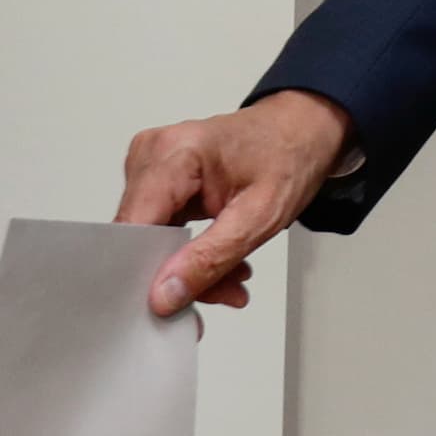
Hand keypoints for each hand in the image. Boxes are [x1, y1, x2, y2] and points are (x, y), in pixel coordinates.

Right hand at [116, 89, 351, 318]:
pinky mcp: (160, 180)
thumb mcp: (260, 216)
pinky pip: (162, 229)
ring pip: (151, 240)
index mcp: (173, 153)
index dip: (144, 272)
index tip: (170, 305)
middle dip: (179, 275)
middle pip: (142, 237)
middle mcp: (153, 155)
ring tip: (232, 276)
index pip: (133, 227)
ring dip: (189, 268)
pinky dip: (189, 252)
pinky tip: (220, 261)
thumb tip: (164, 293)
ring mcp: (153, 166)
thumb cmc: (289, 156)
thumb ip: (210, 258)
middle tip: (223, 293)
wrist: (301, 130)